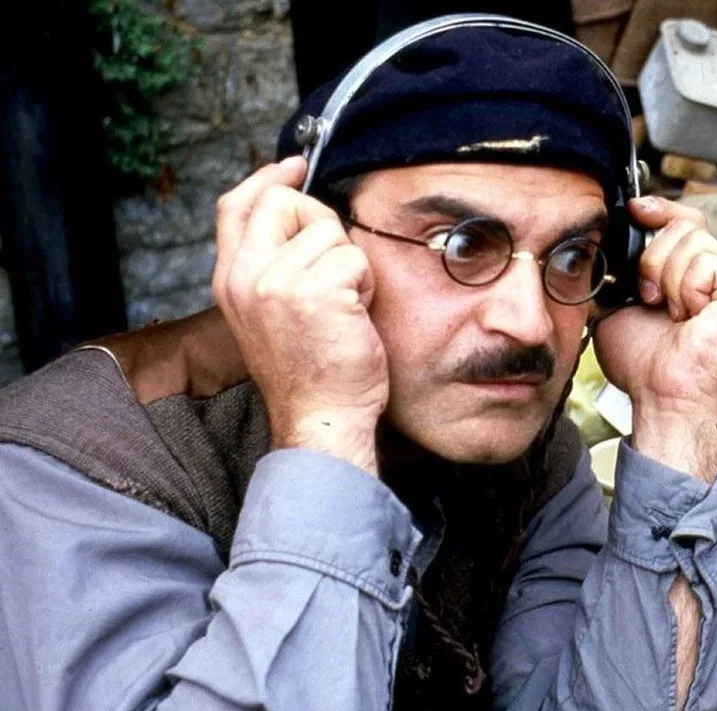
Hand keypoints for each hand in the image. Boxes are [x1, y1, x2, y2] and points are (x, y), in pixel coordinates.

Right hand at [212, 156, 386, 474]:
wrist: (322, 417)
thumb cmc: (311, 371)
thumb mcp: (273, 312)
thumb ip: (273, 265)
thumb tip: (300, 215)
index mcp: (230, 280)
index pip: (235, 206)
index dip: (267, 178)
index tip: (294, 166)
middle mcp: (245, 277)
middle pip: (282, 202)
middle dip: (321, 221)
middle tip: (336, 263)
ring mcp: (276, 284)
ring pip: (329, 232)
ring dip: (350, 265)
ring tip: (343, 306)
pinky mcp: (314, 293)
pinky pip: (354, 259)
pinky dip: (365, 285)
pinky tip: (354, 316)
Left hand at [593, 196, 716, 479]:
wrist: (658, 393)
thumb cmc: (643, 360)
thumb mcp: (619, 299)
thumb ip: (622, 266)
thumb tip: (612, 237)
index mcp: (690, 273)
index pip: (684, 218)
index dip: (659, 210)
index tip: (637, 212)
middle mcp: (715, 274)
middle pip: (684, 224)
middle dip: (653, 260)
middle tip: (652, 298)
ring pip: (692, 242)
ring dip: (668, 280)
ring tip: (673, 312)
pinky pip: (707, 265)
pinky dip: (687, 290)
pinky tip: (689, 316)